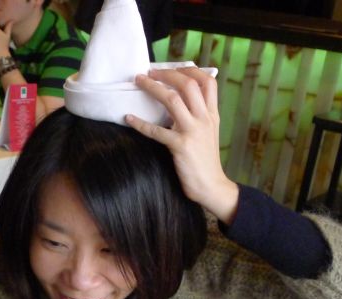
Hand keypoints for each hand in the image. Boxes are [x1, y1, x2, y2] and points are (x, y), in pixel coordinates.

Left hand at [127, 68, 238, 223]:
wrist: (212, 186)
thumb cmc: (206, 161)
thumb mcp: (209, 132)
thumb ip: (199, 115)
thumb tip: (180, 101)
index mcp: (212, 114)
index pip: (207, 81)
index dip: (190, 70)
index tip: (174, 67)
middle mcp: (204, 118)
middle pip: (188, 84)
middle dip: (167, 73)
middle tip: (150, 72)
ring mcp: (192, 131)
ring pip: (172, 99)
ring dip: (153, 87)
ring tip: (139, 81)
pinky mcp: (180, 146)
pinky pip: (157, 131)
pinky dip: (141, 123)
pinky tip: (129, 118)